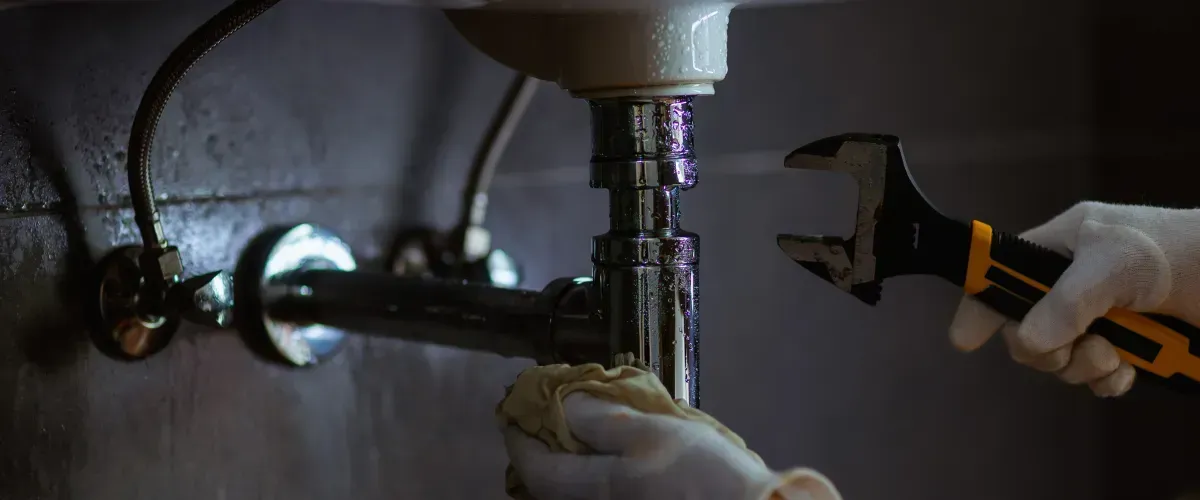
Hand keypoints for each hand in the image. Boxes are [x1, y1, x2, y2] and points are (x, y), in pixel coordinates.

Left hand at [503, 393, 839, 499]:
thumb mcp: (652, 432)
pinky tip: (606, 460)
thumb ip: (602, 418)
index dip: (518, 431)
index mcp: (590, 489)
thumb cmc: (705, 477)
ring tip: (570, 435)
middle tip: (539, 418)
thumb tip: (563, 403)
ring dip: (564, 464)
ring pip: (570, 492)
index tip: (513, 406)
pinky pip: (595, 496)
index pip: (531, 464)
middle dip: (537, 451)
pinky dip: (590, 476)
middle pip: (544, 485)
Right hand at [948, 202, 1199, 395]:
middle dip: (1046, 347)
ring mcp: (1101, 317)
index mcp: (1062, 247)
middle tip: (1074, 346)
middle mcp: (1074, 282)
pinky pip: (1096, 377)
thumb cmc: (1181, 249)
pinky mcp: (1129, 347)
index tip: (965, 338)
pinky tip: (1131, 370)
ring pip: (1060, 357)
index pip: (1001, 271)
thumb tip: (1028, 341)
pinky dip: (1109, 381)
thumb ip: (1066, 303)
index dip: (980, 303)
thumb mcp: (1115, 265)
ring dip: (1084, 366)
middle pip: (1026, 328)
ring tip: (1116, 356)